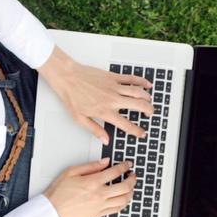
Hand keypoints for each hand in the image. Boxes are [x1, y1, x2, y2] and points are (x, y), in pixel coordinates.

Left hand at [38, 47, 152, 143]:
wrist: (67, 77)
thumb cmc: (71, 96)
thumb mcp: (79, 119)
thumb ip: (95, 130)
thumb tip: (105, 140)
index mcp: (104, 111)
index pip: (126, 124)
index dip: (137, 131)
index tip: (142, 134)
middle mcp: (112, 99)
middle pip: (138, 106)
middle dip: (148, 111)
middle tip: (149, 115)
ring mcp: (114, 87)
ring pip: (138, 92)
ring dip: (147, 98)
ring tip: (149, 102)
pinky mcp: (113, 77)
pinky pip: (131, 78)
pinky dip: (141, 81)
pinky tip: (147, 84)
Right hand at [42, 159, 135, 216]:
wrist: (53, 209)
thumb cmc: (59, 191)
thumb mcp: (72, 171)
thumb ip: (90, 166)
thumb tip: (105, 162)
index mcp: (92, 182)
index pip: (115, 172)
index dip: (125, 166)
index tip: (127, 164)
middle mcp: (99, 195)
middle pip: (125, 187)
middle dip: (132, 179)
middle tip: (133, 175)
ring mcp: (100, 206)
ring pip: (124, 199)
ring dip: (131, 192)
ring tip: (130, 187)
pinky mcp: (99, 214)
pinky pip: (117, 209)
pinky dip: (124, 203)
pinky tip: (124, 198)